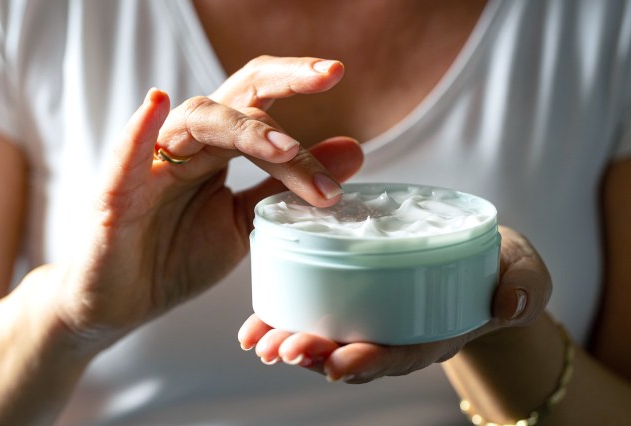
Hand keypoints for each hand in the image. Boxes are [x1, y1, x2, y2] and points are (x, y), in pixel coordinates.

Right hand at [45, 56, 362, 350]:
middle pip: (234, 96)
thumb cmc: (177, 256)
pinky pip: (127, 157)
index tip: (337, 76)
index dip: (296, 84)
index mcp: (217, 151)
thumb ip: (288, 185)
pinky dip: (141, 130)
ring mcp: (151, 166)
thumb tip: (354, 151)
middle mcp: (188, 147)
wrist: (123, 303)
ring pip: (196, 122)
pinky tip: (158, 103)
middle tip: (327, 76)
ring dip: (244, 130)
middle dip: (282, 81)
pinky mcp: (116, 196)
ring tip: (286, 150)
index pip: (260, 104)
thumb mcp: (248, 221)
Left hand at [238, 226, 551, 382]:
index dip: (370, 362)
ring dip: (294, 340)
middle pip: (356, 352)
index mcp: (436, 331)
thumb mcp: (524, 270)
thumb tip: (511, 301)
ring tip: (261, 340)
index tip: (337, 365)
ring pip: (331, 337)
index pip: (401, 353)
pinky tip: (258, 323)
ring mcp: (377, 316)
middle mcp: (400, 331)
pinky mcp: (359, 293)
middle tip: (284, 350)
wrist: (485, 259)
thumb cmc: (502, 265)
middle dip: (319, 355)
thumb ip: (524, 284)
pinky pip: (322, 310)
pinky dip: (288, 317)